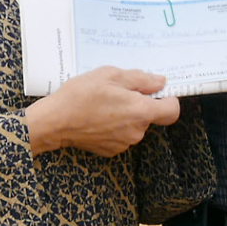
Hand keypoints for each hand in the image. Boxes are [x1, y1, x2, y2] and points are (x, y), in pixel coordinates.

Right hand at [26, 66, 181, 156]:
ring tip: (104, 104)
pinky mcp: (111, 150)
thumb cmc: (80, 96)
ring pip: (134, 125)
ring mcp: (124, 143)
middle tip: (117, 92)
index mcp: (140, 111)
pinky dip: (114, 127)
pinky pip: (121, 135)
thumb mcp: (109, 75)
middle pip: (150, 116)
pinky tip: (97, 117)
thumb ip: (140, 79)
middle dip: (139, 104)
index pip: (172, 111)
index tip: (158, 93)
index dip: (169, 100)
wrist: (54, 122)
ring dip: (125, 115)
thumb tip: (159, 82)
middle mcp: (136, 131)